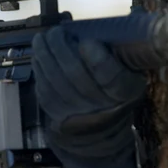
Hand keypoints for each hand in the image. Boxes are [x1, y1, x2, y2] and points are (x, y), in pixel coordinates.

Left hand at [32, 26, 146, 167]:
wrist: (99, 136)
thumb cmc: (114, 98)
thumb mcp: (130, 81)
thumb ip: (120, 61)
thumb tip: (98, 34)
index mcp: (122, 93)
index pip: (110, 77)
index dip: (97, 59)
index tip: (87, 42)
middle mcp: (98, 105)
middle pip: (75, 73)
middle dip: (61, 48)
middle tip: (56, 32)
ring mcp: (74, 112)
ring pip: (54, 78)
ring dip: (44, 54)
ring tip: (42, 38)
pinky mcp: (55, 112)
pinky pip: (43, 86)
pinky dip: (39, 68)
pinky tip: (38, 55)